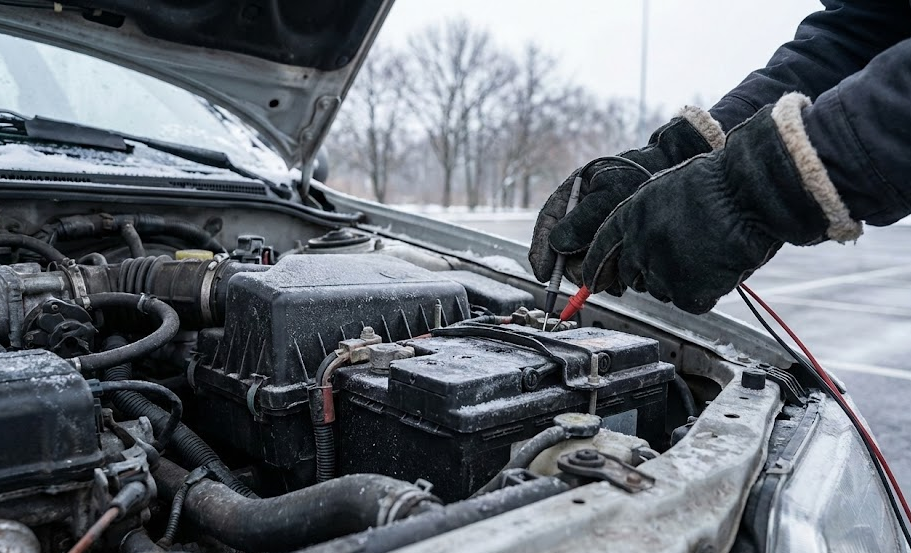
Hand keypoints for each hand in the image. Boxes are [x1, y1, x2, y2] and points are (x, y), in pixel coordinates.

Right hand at [529, 106, 724, 283]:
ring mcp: (598, 231)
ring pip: (586, 263)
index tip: (543, 275)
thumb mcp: (608, 194)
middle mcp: (582, 215)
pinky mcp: (615, 244)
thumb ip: (581, 220)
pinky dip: (613, 276)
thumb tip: (557, 245)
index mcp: (572, 195)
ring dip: (596, 274)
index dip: (541, 252)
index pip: (547, 225)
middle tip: (587, 279)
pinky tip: (625, 273)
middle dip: (574, 268)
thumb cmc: (640, 174)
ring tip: (616, 272)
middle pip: (564, 252)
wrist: (672, 171)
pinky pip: (606, 268)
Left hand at [579, 93, 861, 312]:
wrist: (749, 193)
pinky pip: (690, 302)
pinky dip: (705, 293)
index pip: (600, 251)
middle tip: (678, 260)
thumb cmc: (718, 184)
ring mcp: (662, 269)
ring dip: (678, 281)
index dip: (596, 270)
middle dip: (647, 273)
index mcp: (630, 216)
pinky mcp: (686, 291)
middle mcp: (639, 244)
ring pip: (660, 291)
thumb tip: (632, 245)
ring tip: (705, 256)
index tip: (592, 283)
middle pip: (631, 276)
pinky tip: (719, 270)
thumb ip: (644, 220)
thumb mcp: (664, 190)